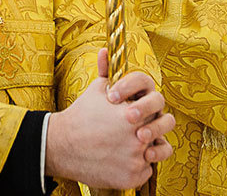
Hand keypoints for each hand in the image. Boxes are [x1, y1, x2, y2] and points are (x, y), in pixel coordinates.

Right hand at [45, 49, 173, 188]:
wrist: (61, 147)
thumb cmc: (80, 116)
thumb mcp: (95, 89)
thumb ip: (108, 71)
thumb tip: (106, 50)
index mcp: (133, 111)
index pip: (157, 102)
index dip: (147, 102)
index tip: (131, 108)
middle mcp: (138, 135)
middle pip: (165, 124)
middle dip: (156, 122)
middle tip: (140, 125)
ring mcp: (136, 157)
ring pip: (159, 149)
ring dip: (152, 145)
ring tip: (137, 142)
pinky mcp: (132, 176)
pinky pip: (147, 170)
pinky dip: (138, 166)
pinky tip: (123, 158)